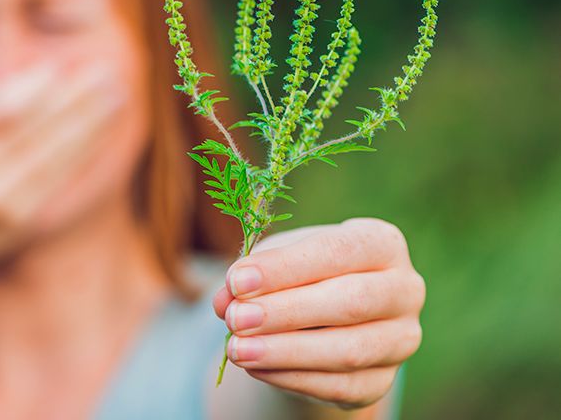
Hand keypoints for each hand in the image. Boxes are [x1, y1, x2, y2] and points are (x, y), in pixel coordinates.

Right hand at [0, 60, 125, 267]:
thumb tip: (16, 78)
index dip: (32, 89)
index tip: (58, 68)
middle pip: (33, 129)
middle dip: (75, 98)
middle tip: (106, 72)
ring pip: (54, 154)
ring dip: (91, 122)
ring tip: (115, 95)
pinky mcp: (19, 220)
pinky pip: (58, 178)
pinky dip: (83, 150)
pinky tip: (102, 129)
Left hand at [212, 218, 425, 408]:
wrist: (323, 318)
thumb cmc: (300, 273)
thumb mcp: (275, 261)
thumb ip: (251, 274)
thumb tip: (226, 300)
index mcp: (381, 243)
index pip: (337, 251)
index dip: (285, 267)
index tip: (238, 280)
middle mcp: (404, 289)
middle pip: (349, 301)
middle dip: (286, 311)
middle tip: (236, 318)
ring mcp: (400, 339)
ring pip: (347, 350)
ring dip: (285, 351)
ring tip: (237, 349)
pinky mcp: (384, 381)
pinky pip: (340, 385)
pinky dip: (292, 378)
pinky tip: (256, 368)